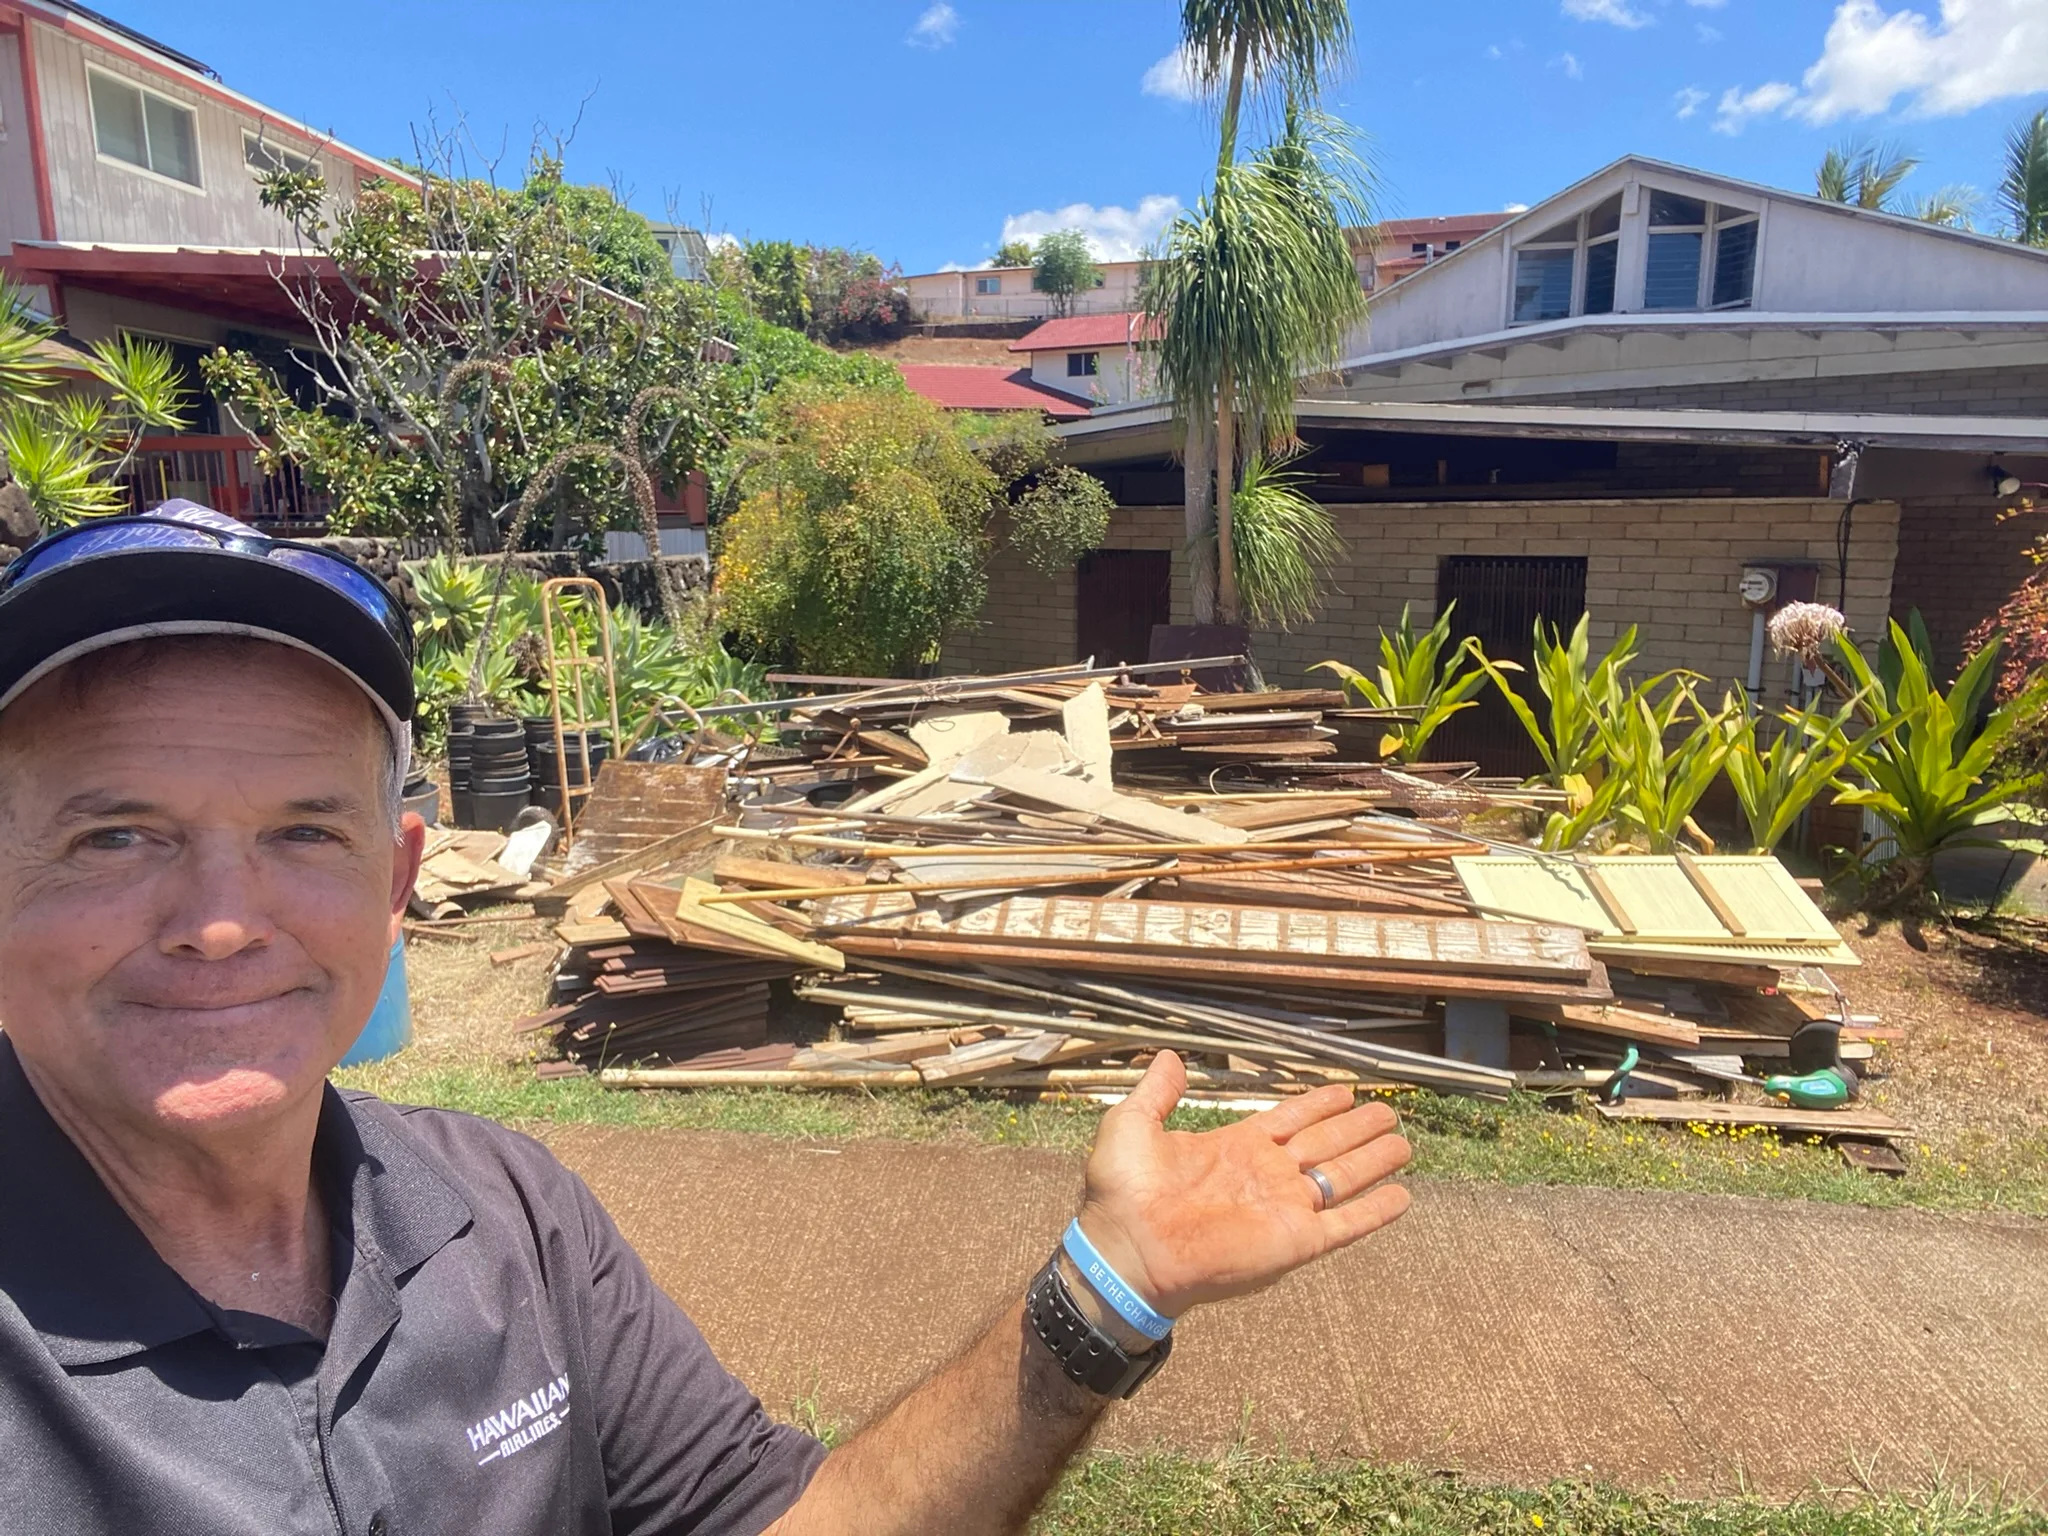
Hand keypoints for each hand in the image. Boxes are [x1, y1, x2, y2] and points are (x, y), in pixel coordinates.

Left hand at [1074, 1051, 1410, 1319]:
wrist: (1126, 1251)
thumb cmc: (1122, 1194)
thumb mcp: (1132, 1126)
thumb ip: (1156, 1093)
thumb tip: (1168, 1057)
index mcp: (1235, 1147)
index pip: (1289, 1120)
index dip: (1318, 1105)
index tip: (1346, 1092)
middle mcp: (1266, 1176)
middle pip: (1325, 1144)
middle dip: (1357, 1128)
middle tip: (1388, 1112)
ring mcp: (1283, 1209)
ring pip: (1342, 1177)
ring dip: (1373, 1161)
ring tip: (1403, 1144)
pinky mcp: (1294, 1242)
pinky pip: (1345, 1224)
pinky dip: (1374, 1211)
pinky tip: (1400, 1197)